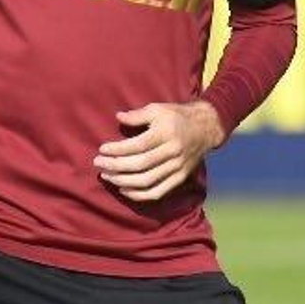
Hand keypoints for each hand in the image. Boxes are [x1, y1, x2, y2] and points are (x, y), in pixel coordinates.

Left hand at [95, 101, 224, 202]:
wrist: (205, 128)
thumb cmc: (177, 116)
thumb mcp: (158, 108)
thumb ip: (138, 115)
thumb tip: (118, 117)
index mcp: (166, 133)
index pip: (137, 146)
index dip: (118, 150)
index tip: (102, 149)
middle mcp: (173, 152)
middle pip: (140, 165)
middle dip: (116, 166)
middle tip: (99, 164)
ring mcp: (177, 168)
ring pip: (146, 181)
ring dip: (123, 181)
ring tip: (107, 176)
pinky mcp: (179, 178)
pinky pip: (157, 192)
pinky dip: (139, 194)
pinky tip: (124, 190)